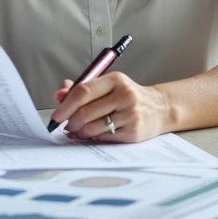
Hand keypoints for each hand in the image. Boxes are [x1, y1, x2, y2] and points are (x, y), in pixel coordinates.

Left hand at [50, 72, 172, 143]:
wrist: (161, 108)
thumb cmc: (129, 97)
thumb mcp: (109, 86)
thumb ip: (83, 89)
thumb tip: (59, 95)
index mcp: (115, 80)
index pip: (83, 91)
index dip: (65, 105)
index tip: (56, 115)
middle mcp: (124, 95)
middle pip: (85, 112)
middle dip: (70, 122)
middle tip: (66, 125)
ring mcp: (130, 114)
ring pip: (93, 128)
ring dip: (80, 132)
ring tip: (79, 131)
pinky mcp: (134, 131)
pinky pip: (104, 138)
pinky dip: (92, 138)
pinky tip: (91, 135)